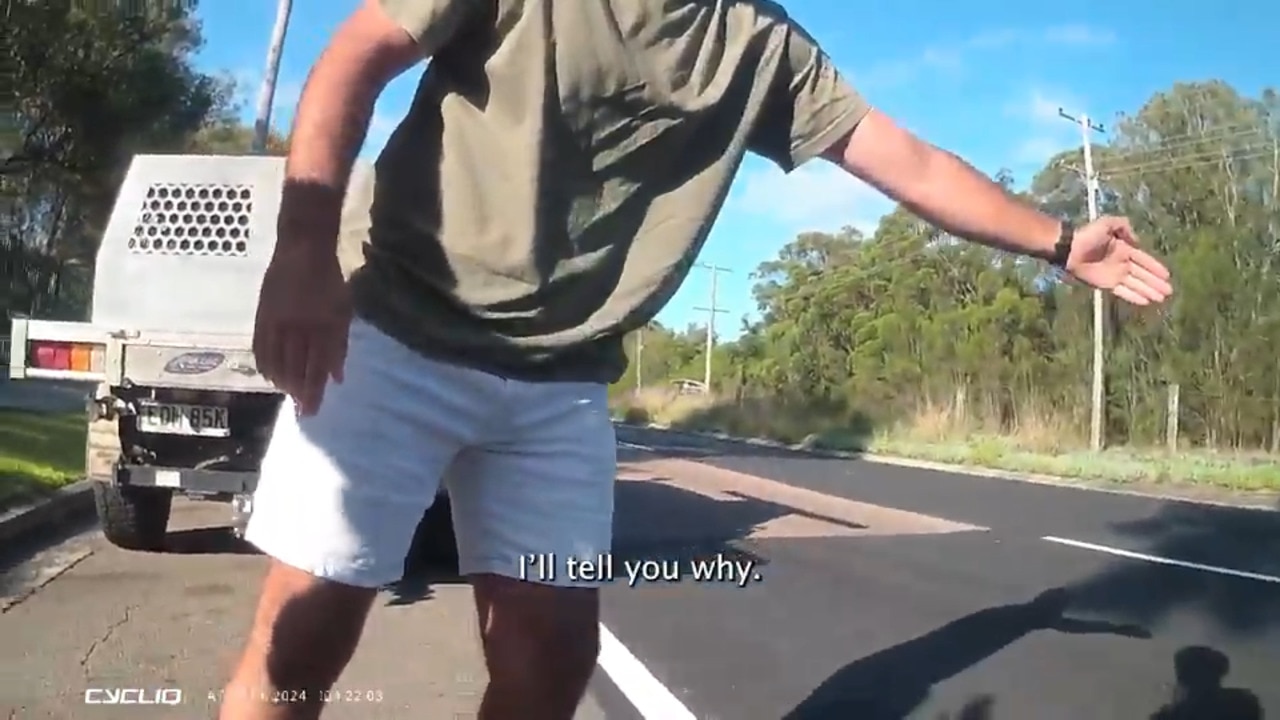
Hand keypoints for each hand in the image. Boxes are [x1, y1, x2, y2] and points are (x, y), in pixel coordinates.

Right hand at [252, 243, 350, 415]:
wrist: (303, 249)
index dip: (314, 390)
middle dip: (298, 392)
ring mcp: (277, 321)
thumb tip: (337, 379)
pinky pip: (260, 347)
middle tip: (301, 411)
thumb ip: (340, 346)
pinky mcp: (262, 315)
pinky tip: (270, 376)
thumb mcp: (343, 311)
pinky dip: (265, 365)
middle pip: (296, 367)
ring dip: (282, 381)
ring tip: (287, 393)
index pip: (317, 366)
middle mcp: (298, 327)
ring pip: (276, 361)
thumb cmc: (330, 281)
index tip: (312, 411)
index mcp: (322, 326)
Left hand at [1066, 216, 1172, 305]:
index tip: (1167, 275)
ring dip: (1149, 291)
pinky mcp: (1105, 284)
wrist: (1068, 249)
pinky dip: (1134, 296)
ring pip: (1136, 285)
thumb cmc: (1086, 235)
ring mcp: (1114, 274)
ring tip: (1162, 298)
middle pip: (1143, 275)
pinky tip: (1145, 301)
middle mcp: (1121, 263)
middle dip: (1156, 283)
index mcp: (1124, 249)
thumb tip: (1137, 242)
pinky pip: (1123, 291)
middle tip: (1169, 291)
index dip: (1155, 267)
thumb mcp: (1107, 223)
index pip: (1144, 260)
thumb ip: (1124, 227)